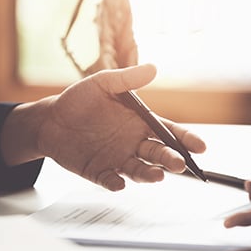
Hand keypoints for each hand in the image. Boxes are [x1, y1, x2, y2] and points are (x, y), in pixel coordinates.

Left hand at [1, 64, 205, 190]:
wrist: (50, 119)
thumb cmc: (79, 100)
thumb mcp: (102, 83)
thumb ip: (127, 79)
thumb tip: (153, 68)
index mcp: (139, 123)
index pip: (168, 132)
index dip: (186, 139)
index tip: (200, 147)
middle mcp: (133, 143)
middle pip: (158, 154)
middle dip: (171, 159)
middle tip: (179, 164)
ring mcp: (117, 159)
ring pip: (139, 170)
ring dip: (149, 174)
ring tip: (157, 175)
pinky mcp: (99, 172)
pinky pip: (110, 180)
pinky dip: (115, 183)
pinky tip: (118, 183)